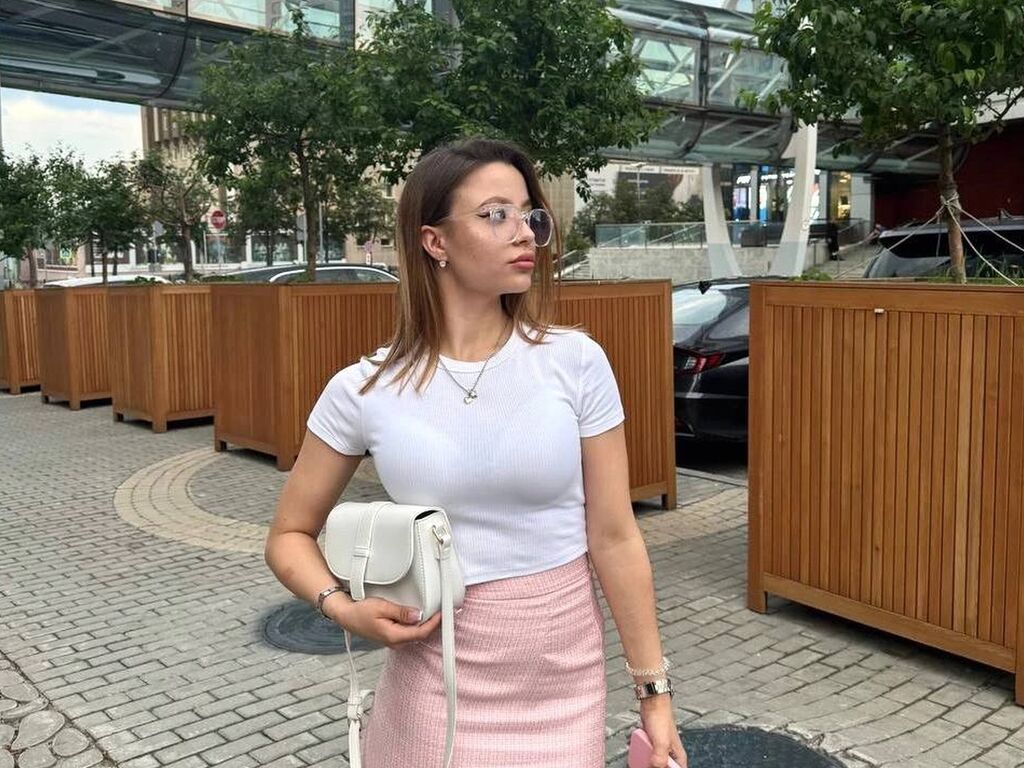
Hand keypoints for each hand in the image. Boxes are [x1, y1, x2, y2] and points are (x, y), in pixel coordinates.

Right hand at [327, 597, 441, 648]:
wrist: (346, 616)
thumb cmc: (360, 612)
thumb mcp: (382, 607)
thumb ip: (401, 612)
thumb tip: (418, 615)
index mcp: (394, 636)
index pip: (421, 632)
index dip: (434, 623)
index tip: (442, 613)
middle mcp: (395, 642)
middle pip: (421, 635)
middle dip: (433, 624)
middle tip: (443, 611)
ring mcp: (394, 641)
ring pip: (415, 635)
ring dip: (425, 625)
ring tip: (434, 612)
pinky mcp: (392, 637)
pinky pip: (409, 633)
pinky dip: (417, 626)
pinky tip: (419, 617)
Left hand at [640, 695, 686, 766]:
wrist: (652, 703)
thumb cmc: (661, 718)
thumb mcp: (661, 743)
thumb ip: (659, 759)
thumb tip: (653, 767)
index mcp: (678, 758)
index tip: (654, 767)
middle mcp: (670, 755)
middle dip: (650, 766)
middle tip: (642, 763)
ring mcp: (660, 749)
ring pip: (652, 762)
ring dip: (643, 760)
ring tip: (637, 756)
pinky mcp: (651, 743)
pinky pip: (645, 753)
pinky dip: (639, 752)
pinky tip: (635, 749)